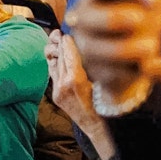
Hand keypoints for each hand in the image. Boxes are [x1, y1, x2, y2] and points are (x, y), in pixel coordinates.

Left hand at [46, 29, 116, 159]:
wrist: (98, 127)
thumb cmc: (107, 105)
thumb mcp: (105, 81)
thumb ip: (93, 65)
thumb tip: (88, 45)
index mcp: (76, 80)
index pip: (69, 53)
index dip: (69, 41)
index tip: (70, 32)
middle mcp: (64, 84)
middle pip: (59, 57)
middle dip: (59, 43)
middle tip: (59, 32)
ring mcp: (58, 91)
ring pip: (53, 64)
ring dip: (55, 51)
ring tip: (56, 39)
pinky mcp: (55, 95)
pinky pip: (52, 73)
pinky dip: (54, 62)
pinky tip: (56, 54)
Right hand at [67, 0, 160, 104]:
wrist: (132, 70)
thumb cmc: (136, 28)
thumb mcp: (150, 4)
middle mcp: (86, 22)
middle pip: (91, 18)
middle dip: (115, 18)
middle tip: (139, 18)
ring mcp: (91, 51)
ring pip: (107, 50)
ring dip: (134, 48)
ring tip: (153, 46)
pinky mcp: (103, 76)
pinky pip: (127, 74)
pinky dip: (153, 69)